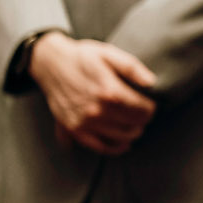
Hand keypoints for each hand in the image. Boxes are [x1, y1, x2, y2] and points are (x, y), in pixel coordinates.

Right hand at [29, 32, 156, 154]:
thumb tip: (151, 83)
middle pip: (134, 125)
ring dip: (132, 133)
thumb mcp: (110, 54)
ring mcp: (84, 122)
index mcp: (110, 91)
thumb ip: (133, 69)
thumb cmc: (83, 57)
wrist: (50, 64)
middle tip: (143, 113)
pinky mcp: (73, 129)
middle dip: (143, 120)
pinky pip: (98, 147)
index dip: (151, 108)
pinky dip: (114, 148)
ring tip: (135, 125)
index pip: (143, 110)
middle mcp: (97, 110)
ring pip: (120, 138)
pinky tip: (123, 144)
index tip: (151, 104)